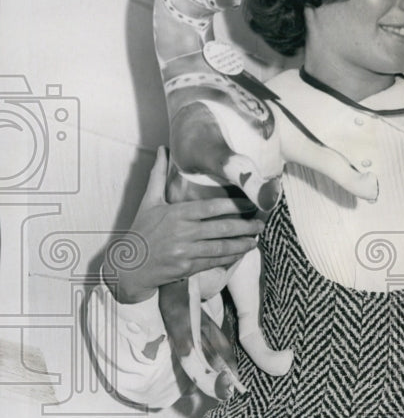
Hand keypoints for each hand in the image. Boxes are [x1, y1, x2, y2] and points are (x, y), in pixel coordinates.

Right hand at [105, 147, 265, 303]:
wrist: (128, 266)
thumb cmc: (141, 231)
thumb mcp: (148, 201)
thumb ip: (158, 175)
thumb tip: (164, 148)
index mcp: (177, 213)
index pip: (211, 207)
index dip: (234, 205)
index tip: (250, 203)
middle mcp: (183, 232)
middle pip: (221, 228)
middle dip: (245, 227)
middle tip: (261, 224)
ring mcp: (185, 251)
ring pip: (221, 247)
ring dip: (241, 244)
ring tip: (255, 240)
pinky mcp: (186, 268)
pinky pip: (213, 262)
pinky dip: (229, 258)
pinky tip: (239, 253)